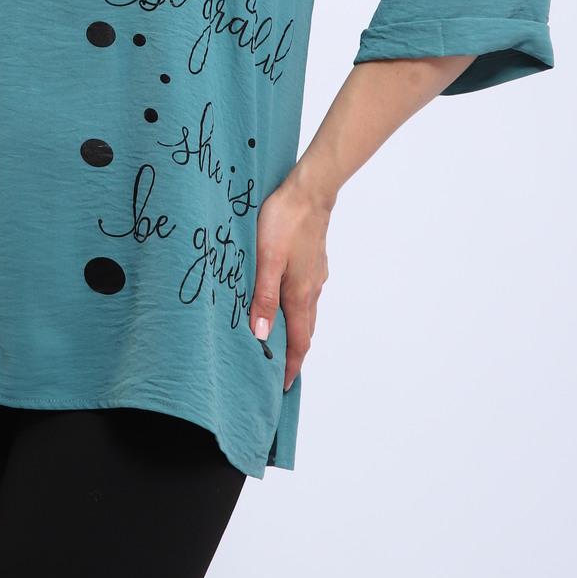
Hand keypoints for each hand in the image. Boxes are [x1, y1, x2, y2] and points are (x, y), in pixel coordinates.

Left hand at [249, 175, 331, 390]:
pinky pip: (307, 294)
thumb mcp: (266, 260)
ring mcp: (315, 275)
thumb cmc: (285, 221)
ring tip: (278, 340)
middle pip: (305, 331)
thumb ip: (263, 297)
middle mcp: (312, 290)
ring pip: (306, 312)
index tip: (283, 386)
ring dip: (295, 330)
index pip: (299, 342)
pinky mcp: (314, 261)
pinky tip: (284, 300)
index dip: (291, 366)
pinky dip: (297, 308)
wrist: (309, 191)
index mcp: (300, 295)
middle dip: (293, 353)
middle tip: (278, 369)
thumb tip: (261, 335)